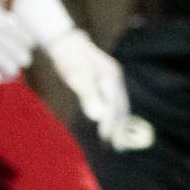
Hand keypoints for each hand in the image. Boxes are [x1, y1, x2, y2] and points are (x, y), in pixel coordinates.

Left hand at [46, 28, 128, 143]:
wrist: (68, 43)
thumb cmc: (69, 59)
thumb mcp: (76, 76)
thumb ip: (88, 95)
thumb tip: (97, 116)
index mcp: (111, 77)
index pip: (114, 105)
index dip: (111, 124)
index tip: (107, 139)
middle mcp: (117, 79)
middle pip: (122, 107)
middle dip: (119, 127)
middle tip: (116, 146)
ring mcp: (114, 80)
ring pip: (121, 105)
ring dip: (119, 123)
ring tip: (116, 141)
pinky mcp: (109, 83)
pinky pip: (115, 103)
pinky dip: (115, 116)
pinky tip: (112, 126)